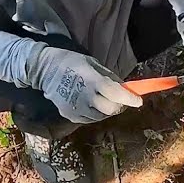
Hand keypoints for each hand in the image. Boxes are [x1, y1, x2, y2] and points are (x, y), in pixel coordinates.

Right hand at [28, 46, 142, 124]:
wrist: (44, 70)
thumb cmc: (73, 62)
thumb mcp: (93, 64)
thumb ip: (110, 78)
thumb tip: (126, 89)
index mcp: (91, 80)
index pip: (114, 93)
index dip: (129, 99)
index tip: (138, 101)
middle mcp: (84, 97)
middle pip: (110, 109)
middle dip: (119, 105)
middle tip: (120, 99)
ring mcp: (76, 108)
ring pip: (101, 116)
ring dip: (107, 110)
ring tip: (102, 99)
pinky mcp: (70, 116)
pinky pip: (90, 119)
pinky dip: (96, 113)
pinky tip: (91, 103)